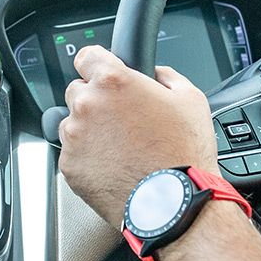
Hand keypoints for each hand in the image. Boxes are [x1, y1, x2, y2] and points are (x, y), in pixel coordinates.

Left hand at [57, 45, 218, 226]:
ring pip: (72, 124)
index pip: (86, 57)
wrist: (173, 203)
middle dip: (96, 101)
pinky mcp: (69, 166)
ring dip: (89, 131)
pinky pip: (72, 154)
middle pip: (78, 91)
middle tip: (122, 121)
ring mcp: (75, 137)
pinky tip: (113, 166)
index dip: (96, 65)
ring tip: (120, 148)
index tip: (100, 73)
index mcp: (113, 81)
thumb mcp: (190, 100)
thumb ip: (166, 76)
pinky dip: (87, 158)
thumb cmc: (183, 154)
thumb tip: (155, 72)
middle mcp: (88, 105)